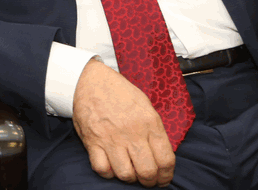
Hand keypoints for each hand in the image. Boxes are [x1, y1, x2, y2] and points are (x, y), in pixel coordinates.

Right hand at [72, 59, 175, 186]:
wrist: (90, 79)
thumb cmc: (120, 92)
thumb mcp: (145, 105)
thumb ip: (154, 129)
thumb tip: (160, 155)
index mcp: (149, 122)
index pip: (166, 160)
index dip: (166, 176)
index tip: (163, 179)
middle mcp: (132, 132)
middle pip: (147, 172)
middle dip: (150, 181)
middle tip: (147, 179)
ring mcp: (111, 138)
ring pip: (126, 174)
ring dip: (130, 178)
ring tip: (130, 172)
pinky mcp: (92, 141)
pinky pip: (102, 169)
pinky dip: (108, 173)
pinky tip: (111, 166)